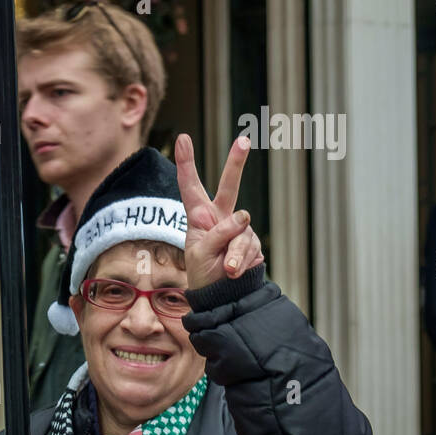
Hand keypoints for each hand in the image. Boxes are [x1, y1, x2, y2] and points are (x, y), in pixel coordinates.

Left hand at [174, 134, 265, 289]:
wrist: (221, 296)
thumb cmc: (203, 273)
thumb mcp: (201, 254)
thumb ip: (219, 235)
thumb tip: (244, 217)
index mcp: (199, 216)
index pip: (190, 187)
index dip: (186, 163)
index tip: (183, 138)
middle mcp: (220, 217)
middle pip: (229, 187)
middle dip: (236, 163)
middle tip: (244, 140)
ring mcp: (239, 228)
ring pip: (241, 232)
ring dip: (233, 254)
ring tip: (225, 269)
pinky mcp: (252, 241)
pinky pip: (250, 247)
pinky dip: (241, 261)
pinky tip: (234, 272)